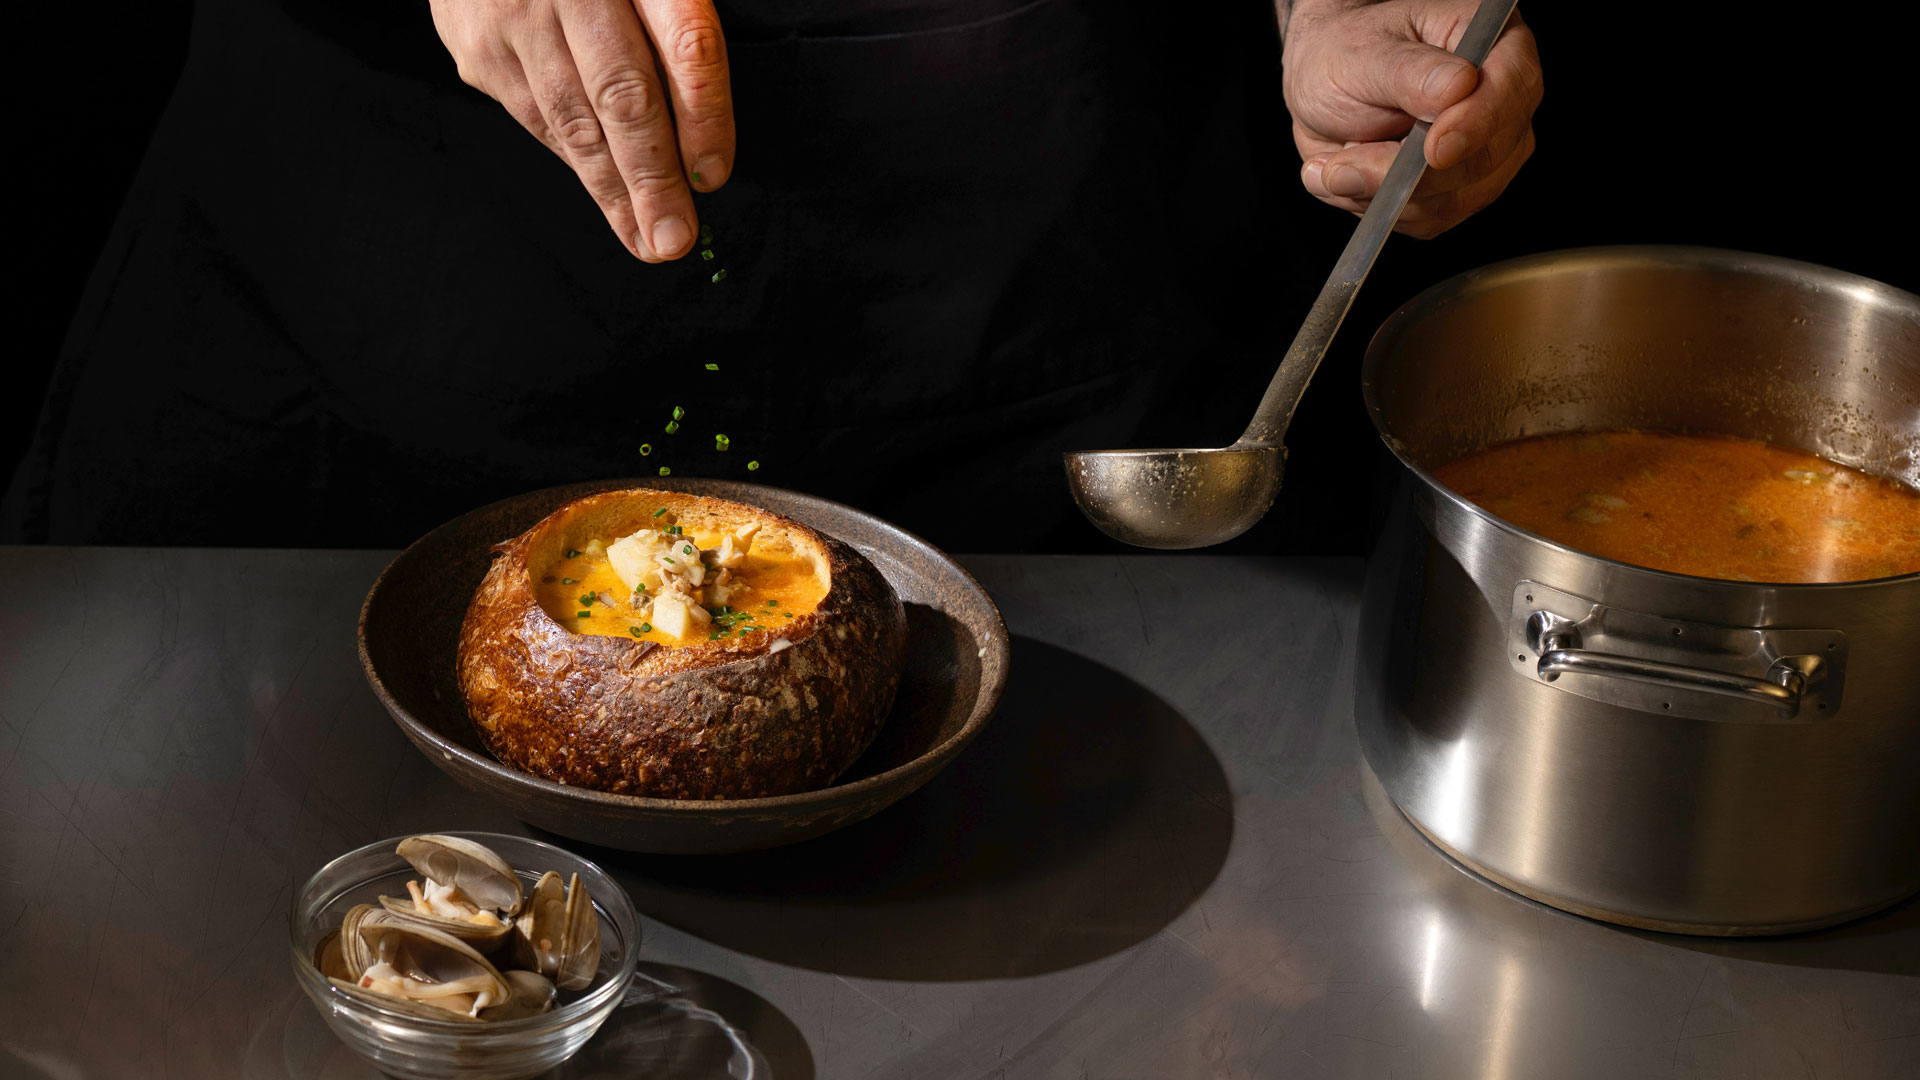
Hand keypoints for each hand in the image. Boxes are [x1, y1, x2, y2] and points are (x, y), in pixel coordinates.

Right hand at [431, 0, 733, 260]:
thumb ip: (677, 33)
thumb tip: (701, 145)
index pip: (684, 44)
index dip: (704, 114)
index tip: (713, 175)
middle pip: (623, 93)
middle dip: (652, 178)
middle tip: (674, 239)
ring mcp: (515, 16)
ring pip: (574, 119)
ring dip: (614, 191)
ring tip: (646, 239)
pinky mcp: (479, 46)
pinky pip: (537, 117)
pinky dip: (576, 160)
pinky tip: (604, 194)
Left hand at [1280, 0, 1540, 237]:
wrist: (1317, 87)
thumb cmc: (1343, 53)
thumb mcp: (1361, 53)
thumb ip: (1408, 72)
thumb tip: (1456, 88)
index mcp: (1495, 42)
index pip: (1513, 85)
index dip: (1476, 124)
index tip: (1434, 150)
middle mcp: (1501, 99)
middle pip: (1487, 157)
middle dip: (1409, 174)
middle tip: (1343, 165)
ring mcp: (1487, 150)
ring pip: (1454, 199)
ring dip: (1383, 193)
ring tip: (1337, 162)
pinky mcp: (1460, 191)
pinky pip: (1429, 220)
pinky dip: (1379, 208)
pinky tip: (1351, 175)